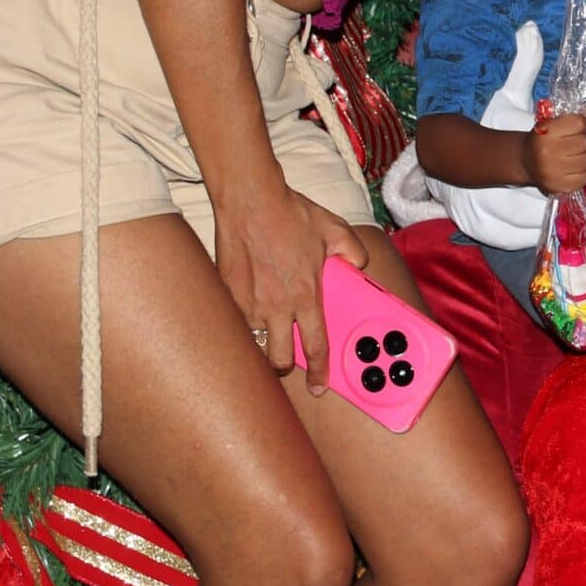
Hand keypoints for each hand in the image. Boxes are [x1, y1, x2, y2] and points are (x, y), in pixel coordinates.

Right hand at [214, 185, 372, 394]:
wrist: (251, 200)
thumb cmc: (292, 214)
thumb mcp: (335, 230)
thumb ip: (352, 253)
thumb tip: (358, 268)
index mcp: (306, 296)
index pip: (316, 346)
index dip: (320, 371)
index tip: (319, 386)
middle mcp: (276, 306)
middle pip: (279, 360)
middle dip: (286, 366)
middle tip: (289, 358)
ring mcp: (248, 303)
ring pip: (255, 345)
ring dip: (263, 346)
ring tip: (268, 335)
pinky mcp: (226, 294)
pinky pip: (235, 323)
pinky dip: (243, 325)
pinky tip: (248, 312)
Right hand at [525, 110, 585, 197]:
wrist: (525, 161)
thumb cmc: (542, 139)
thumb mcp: (554, 121)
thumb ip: (579, 118)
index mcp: (545, 132)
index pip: (579, 123)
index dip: (583, 124)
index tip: (578, 127)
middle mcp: (548, 152)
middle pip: (585, 142)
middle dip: (581, 141)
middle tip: (570, 144)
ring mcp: (553, 172)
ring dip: (583, 157)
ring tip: (571, 156)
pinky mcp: (559, 187)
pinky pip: (584, 178)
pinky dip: (582, 173)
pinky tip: (572, 169)